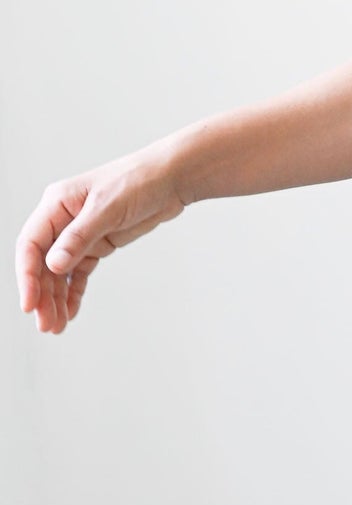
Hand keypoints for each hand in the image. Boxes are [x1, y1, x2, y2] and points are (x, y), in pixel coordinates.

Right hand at [15, 143, 189, 333]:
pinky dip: (74, 292)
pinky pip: (79, 273)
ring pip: (60, 273)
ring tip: (57, 325)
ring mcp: (79, 234)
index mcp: (56, 204)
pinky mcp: (97, 244)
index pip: (31, 245)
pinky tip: (71, 311)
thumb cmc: (139, 181)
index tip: (30, 303)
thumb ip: (79, 237)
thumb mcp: (107, 208)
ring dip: (57, 299)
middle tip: (47, 324)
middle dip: (43, 295)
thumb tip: (54, 265)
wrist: (171, 179)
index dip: (27, 276)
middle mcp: (62, 220)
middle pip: (43, 264)